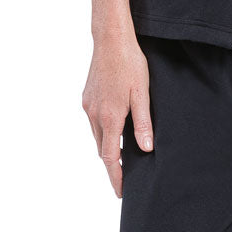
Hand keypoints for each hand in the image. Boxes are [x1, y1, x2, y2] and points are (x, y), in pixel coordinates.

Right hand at [82, 37, 154, 197]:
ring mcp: (88, 106)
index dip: (116, 177)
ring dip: (108, 148)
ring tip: (123, 157)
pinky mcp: (87, 98)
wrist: (110, 40)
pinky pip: (94, 123)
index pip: (110, 158)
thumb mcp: (142, 94)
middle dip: (113, 166)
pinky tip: (115, 130)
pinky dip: (104, 132)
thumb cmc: (130, 64)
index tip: (121, 191)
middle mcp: (94, 115)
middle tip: (126, 178)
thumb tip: (145, 149)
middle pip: (102, 150)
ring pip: (97, 137)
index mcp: (109, 117)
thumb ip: (143, 123)